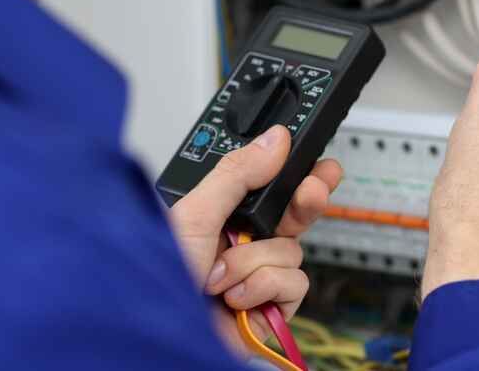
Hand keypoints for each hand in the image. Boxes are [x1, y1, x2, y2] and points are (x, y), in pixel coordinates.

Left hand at [169, 125, 341, 352]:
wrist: (161, 336)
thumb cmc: (162, 279)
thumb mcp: (195, 214)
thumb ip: (237, 174)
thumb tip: (273, 141)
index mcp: (221, 215)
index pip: (268, 187)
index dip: (296, 173)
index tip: (317, 161)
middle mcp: (242, 243)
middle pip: (292, 214)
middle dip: (304, 202)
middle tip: (311, 190)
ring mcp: (258, 276)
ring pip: (291, 250)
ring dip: (254, 261)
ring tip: (220, 275)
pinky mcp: (271, 307)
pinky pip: (294, 283)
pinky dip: (263, 288)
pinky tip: (236, 298)